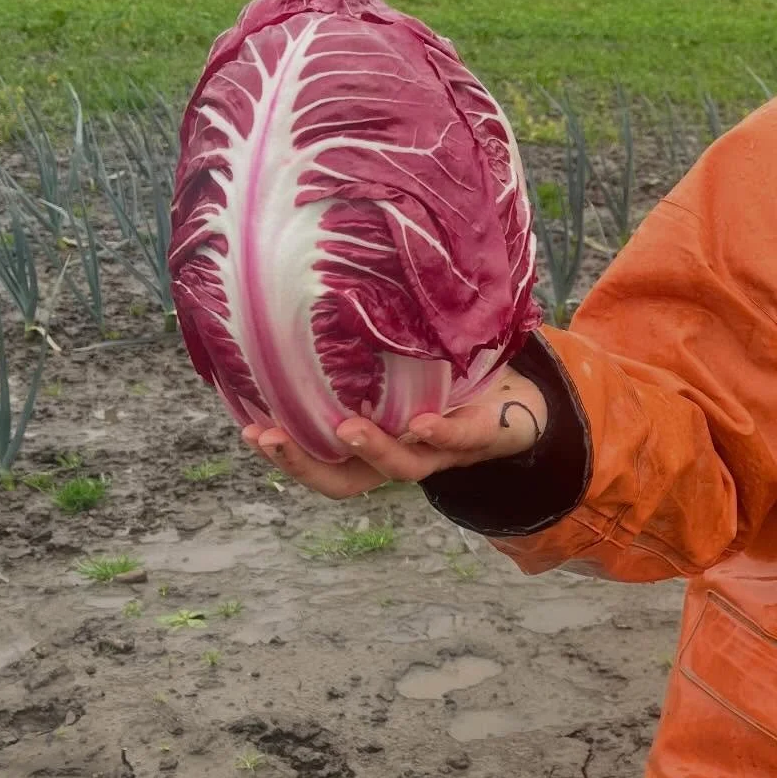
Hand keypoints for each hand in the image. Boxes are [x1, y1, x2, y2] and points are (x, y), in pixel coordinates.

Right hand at [240, 365, 548, 498]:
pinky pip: (458, 438)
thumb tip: (306, 296)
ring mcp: (440, 453)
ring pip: (402, 466)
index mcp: (376, 446)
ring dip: (371, 448)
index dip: (286, 456)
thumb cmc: (450, 381)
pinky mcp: (480, 437)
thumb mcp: (400, 365)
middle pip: (347, 481)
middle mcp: (402, 458)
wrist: (525, 400)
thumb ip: (362, 348)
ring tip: (346, 429)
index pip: (324, 465)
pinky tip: (420, 421)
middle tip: (272, 438)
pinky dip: (438, 431)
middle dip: (305, 464)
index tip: (251, 429)